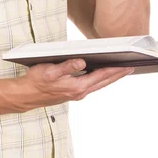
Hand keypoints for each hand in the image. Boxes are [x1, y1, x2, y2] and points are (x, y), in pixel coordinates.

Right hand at [18, 58, 134, 110]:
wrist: (26, 96)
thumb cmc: (36, 82)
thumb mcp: (50, 71)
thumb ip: (67, 66)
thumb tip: (82, 61)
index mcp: (77, 87)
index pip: (101, 76)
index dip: (115, 70)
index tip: (127, 65)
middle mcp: (79, 92)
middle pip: (103, 82)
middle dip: (117, 75)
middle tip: (131, 67)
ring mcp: (76, 94)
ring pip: (98, 85)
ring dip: (110, 78)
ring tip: (119, 70)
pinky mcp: (71, 93)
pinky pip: (91, 85)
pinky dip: (99, 79)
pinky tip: (100, 75)